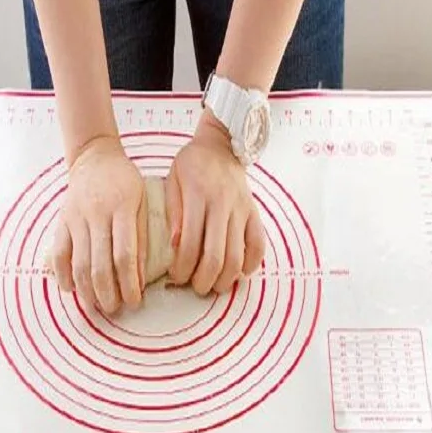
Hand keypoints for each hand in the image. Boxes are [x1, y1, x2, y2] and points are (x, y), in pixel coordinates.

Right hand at [51, 136, 146, 313]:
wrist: (95, 158)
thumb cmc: (125, 183)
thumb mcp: (142, 203)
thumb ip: (142, 238)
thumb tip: (139, 279)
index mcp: (122, 208)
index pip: (125, 256)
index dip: (129, 284)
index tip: (135, 302)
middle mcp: (96, 214)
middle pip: (99, 265)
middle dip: (108, 294)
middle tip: (117, 310)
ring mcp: (75, 218)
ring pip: (78, 264)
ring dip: (88, 291)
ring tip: (98, 306)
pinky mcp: (62, 222)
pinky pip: (59, 254)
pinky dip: (64, 275)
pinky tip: (72, 290)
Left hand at [165, 110, 265, 294]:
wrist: (222, 144)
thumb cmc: (192, 164)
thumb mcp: (172, 180)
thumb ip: (173, 212)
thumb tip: (175, 246)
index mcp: (198, 197)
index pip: (190, 244)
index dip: (182, 268)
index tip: (175, 277)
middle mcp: (222, 205)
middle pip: (216, 256)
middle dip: (203, 280)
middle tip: (195, 288)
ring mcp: (242, 210)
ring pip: (238, 256)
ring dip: (226, 279)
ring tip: (214, 286)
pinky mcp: (254, 213)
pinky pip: (259, 244)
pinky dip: (251, 264)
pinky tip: (240, 273)